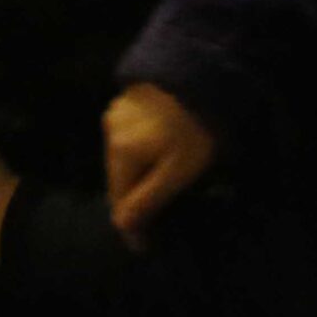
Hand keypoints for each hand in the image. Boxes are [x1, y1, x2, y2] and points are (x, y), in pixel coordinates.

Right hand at [104, 83, 216, 244]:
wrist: (206, 72)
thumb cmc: (196, 128)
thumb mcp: (178, 171)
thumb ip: (147, 200)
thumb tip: (122, 228)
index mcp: (120, 150)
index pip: (118, 199)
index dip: (132, 225)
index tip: (146, 245)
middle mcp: (110, 130)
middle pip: (118, 177)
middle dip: (134, 199)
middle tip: (156, 218)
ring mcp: (117, 111)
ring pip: (122, 157)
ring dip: (137, 174)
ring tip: (158, 186)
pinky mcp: (128, 98)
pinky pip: (128, 137)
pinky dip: (140, 152)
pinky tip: (158, 153)